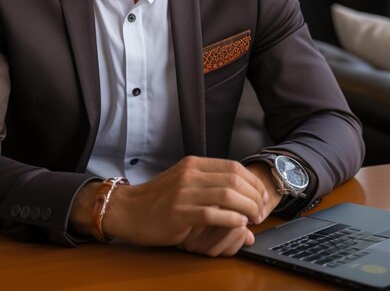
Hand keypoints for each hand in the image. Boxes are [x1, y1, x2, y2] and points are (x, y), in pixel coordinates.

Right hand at [71, 156, 271, 256]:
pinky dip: (230, 219)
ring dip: (247, 208)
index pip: (233, 166)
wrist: (128, 210)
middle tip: (261, 211)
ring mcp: (183, 192)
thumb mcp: (184, 185)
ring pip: (227, 194)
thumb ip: (211, 189)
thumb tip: (240, 207)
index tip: (262, 195)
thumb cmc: (158, 200)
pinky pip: (212, 213)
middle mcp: (189, 174)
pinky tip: (238, 225)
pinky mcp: (178, 212)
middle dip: (254, 195)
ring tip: (254, 219)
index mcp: (193, 164)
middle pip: (234, 178)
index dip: (252, 181)